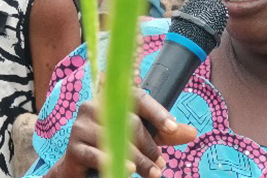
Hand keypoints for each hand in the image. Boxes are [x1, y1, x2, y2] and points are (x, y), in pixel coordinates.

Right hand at [49, 88, 195, 177]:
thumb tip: (192, 133)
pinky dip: (115, 161)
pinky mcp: (74, 146)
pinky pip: (98, 154)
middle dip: (150, 146)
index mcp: (110, 98)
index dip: (157, 111)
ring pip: (117, 139)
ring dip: (139, 159)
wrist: (79, 167)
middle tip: (161, 164)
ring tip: (152, 172)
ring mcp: (81, 126)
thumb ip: (164, 134)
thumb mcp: (141, 138)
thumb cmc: (112, 145)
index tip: (173, 128)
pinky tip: (127, 169)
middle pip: (130, 122)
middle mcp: (93, 106)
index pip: (137, 97)